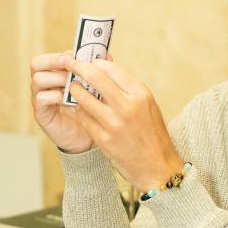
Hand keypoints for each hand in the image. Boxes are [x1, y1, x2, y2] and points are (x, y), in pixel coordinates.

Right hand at [30, 52, 94, 153]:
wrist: (88, 137)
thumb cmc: (91, 110)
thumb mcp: (95, 89)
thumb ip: (98, 72)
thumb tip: (107, 55)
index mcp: (56, 75)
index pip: (48, 58)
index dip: (59, 54)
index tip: (74, 55)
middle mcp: (45, 84)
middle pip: (37, 64)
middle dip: (53, 61)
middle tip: (70, 63)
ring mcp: (40, 98)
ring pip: (38, 79)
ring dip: (56, 77)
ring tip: (72, 82)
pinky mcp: (41, 113)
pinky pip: (40, 99)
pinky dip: (54, 95)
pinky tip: (67, 99)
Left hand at [64, 57, 182, 190]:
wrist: (157, 167)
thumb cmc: (153, 134)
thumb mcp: (149, 106)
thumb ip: (129, 89)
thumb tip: (106, 71)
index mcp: (141, 95)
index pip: (112, 69)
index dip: (96, 63)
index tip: (88, 61)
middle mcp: (128, 106)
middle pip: (95, 78)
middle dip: (79, 68)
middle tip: (70, 64)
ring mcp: (114, 124)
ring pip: (84, 98)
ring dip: (75, 91)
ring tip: (73, 88)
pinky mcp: (104, 139)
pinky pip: (83, 119)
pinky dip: (79, 111)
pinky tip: (79, 109)